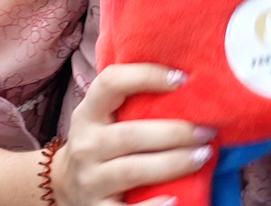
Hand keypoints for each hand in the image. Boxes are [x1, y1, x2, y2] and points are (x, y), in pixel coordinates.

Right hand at [54, 64, 213, 205]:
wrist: (64, 186)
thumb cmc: (99, 144)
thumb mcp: (101, 119)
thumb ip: (127, 102)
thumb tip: (184, 81)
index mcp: (87, 114)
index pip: (110, 83)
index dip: (145, 76)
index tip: (182, 79)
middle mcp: (85, 145)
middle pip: (130, 134)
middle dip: (175, 132)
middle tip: (207, 131)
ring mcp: (90, 180)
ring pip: (133, 170)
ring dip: (174, 163)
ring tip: (203, 156)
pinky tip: (176, 199)